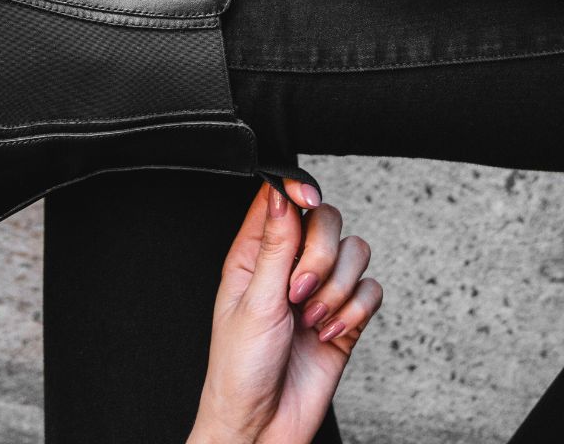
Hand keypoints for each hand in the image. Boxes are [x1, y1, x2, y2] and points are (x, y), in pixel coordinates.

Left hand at [187, 184, 381, 443]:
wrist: (262, 426)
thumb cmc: (240, 367)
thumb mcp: (253, 301)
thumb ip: (273, 246)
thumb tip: (280, 193)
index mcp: (254, 252)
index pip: (281, 199)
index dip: (297, 190)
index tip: (308, 200)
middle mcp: (289, 265)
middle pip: (326, 220)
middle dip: (321, 254)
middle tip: (299, 290)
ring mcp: (320, 290)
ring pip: (354, 253)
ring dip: (338, 287)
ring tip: (312, 318)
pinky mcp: (345, 318)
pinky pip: (371, 291)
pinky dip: (355, 311)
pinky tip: (329, 332)